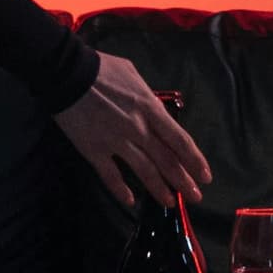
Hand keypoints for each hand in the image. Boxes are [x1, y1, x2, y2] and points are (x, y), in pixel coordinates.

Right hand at [52, 52, 210, 204]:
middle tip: (196, 196)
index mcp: (150, 109)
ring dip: (159, 189)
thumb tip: (154, 107)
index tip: (205, 175)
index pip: (180, 140)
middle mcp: (138, 129)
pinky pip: (110, 176)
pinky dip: (120, 190)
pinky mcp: (94, 151)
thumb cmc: (101, 69)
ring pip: (144, 171)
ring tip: (170, 202)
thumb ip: (147, 97)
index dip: (195, 160)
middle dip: (184, 181)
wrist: (67, 73)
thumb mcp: (133, 75)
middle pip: (167, 160)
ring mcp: (116, 142)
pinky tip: (130, 201)